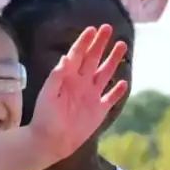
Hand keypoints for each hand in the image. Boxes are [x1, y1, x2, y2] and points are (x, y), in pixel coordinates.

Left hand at [27, 24, 128, 161]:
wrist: (50, 141)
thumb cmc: (45, 117)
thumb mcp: (48, 94)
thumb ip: (58, 76)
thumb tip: (67, 56)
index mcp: (68, 77)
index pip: (78, 55)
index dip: (84, 42)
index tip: (92, 29)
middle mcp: (81, 83)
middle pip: (93, 59)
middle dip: (100, 44)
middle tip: (108, 28)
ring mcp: (91, 96)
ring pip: (105, 73)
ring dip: (113, 60)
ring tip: (122, 46)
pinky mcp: (99, 110)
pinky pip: (111, 98)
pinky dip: (118, 91)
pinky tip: (124, 82)